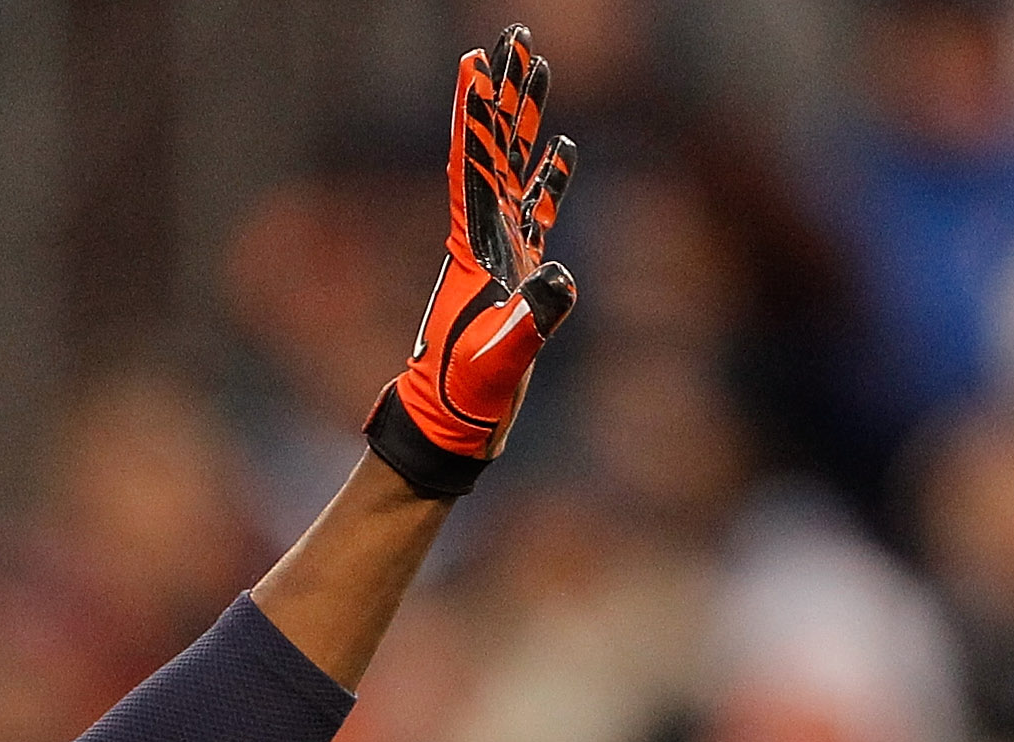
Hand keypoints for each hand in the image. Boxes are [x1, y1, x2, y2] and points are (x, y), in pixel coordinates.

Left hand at [364, 25, 579, 496]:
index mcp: (474, 249)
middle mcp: (484, 239)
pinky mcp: (517, 274)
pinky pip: (539, 209)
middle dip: (504, 92)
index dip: (476, 114)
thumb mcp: (501, 362)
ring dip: (525, 119)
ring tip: (537, 68)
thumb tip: (560, 277)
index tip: (475, 62)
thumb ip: (532, 321)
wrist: (450, 430)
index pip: (475, 165)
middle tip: (513, 36)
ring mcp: (501, 253)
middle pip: (495, 148)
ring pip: (516, 168)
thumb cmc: (467, 401)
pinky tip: (564, 148)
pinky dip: (551, 178)